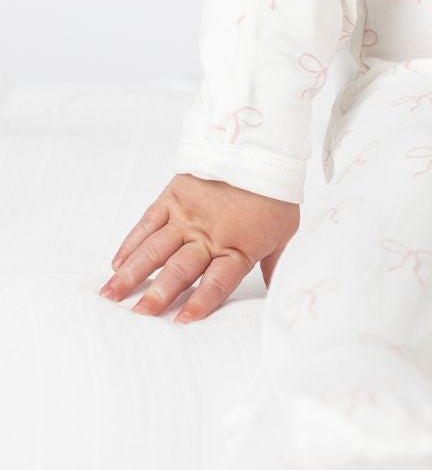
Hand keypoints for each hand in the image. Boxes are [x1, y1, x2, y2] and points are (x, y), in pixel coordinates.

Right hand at [99, 173, 299, 323]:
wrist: (260, 148)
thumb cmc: (275, 192)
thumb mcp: (284, 230)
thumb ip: (273, 263)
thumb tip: (276, 292)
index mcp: (238, 247)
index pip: (218, 281)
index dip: (201, 301)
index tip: (181, 321)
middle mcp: (208, 235)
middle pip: (180, 269)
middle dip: (158, 294)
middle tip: (138, 314)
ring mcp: (187, 217)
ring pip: (155, 250)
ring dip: (131, 273)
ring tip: (110, 295)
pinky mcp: (173, 198)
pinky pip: (147, 223)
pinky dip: (131, 243)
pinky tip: (117, 263)